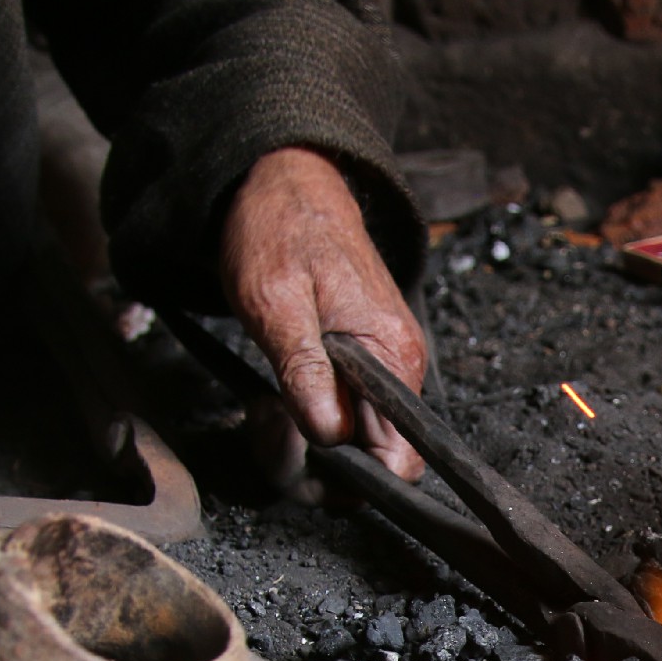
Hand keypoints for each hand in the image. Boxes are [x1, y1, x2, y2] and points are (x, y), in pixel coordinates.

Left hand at [221, 146, 427, 493]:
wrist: (285, 184)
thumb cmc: (281, 230)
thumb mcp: (278, 302)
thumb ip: (305, 372)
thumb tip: (327, 434)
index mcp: (391, 356)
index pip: (400, 457)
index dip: (351, 476)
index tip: (303, 460)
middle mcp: (398, 369)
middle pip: (373, 461)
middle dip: (314, 463)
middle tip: (265, 427)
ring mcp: (380, 369)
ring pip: (351, 444)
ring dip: (299, 443)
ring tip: (262, 408)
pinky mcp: (359, 366)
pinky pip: (340, 417)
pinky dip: (302, 420)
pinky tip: (274, 398)